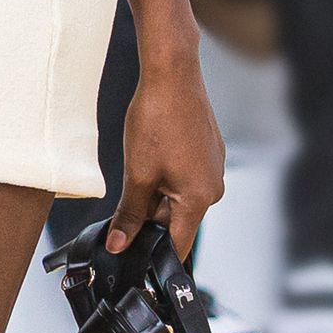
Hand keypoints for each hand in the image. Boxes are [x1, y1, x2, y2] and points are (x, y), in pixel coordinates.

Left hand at [108, 44, 225, 258]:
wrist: (172, 74)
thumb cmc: (158, 119)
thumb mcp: (137, 174)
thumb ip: (130, 214)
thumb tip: (119, 243)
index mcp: (199, 198)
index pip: (178, 246)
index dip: (153, 256)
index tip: (133, 258)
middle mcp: (213, 187)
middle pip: (176, 221)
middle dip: (149, 219)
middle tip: (123, 206)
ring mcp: (212, 168)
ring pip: (177, 198)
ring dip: (154, 195)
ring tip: (138, 170)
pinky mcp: (207, 152)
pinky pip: (184, 177)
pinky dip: (164, 176)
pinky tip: (148, 157)